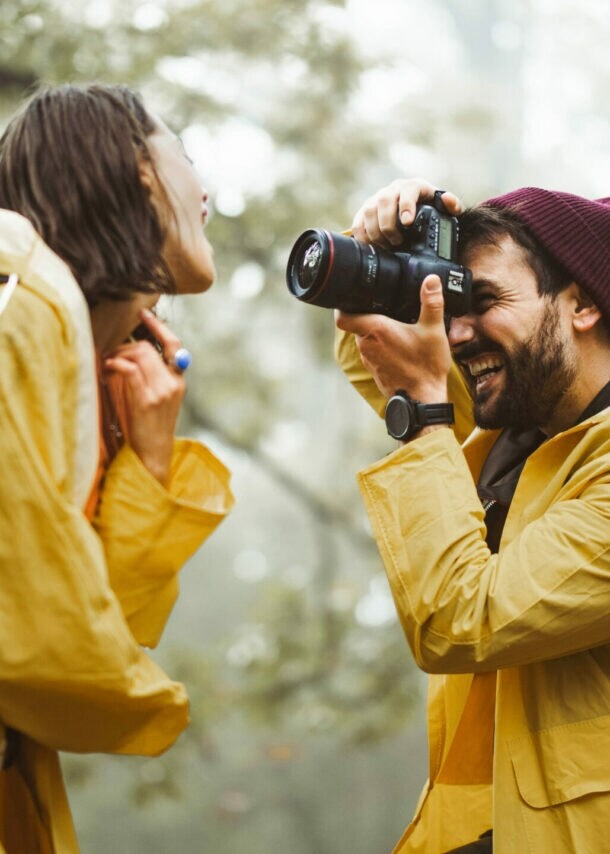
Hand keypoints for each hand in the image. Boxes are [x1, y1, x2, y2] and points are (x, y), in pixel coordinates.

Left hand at [103, 310, 186, 484]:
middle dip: (126, 346)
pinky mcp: (147, 400)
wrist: (153, 454)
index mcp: (178, 381)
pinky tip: (108, 368)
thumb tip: (133, 349)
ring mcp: (161, 391)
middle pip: (148, 348)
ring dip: (118, 355)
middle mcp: (173, 383)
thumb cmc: (150, 426)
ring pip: (139, 355)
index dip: (158, 326)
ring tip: (108, 363)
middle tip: (111, 353)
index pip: (174, 345)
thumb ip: (154, 376)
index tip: (142, 313)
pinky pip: (130, 370)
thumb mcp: (159, 398)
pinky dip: (116, 364)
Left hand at [335, 275, 451, 402]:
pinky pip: (371, 352)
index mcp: (375, 330)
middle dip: (366, 315)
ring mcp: (369, 359)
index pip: (343, 316)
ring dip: (374, 331)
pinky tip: (396, 343)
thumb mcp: (433, 330)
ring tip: (392, 324)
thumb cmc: (425, 367)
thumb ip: (431, 302)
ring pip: (364, 339)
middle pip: (356, 324)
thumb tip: (431, 280)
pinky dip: (379, 345)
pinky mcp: (375, 370)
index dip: (341, 305)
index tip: (349, 297)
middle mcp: (366, 345)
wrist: (423, 399)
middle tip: (382, 306)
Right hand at [351, 178, 462, 247]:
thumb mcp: (443, 210)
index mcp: (412, 187)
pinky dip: (362, 235)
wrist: (410, 211)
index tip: (407, 223)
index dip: (406, 206)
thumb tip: (448, 201)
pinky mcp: (364, 211)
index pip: (407, 191)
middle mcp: (392, 190)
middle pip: (384, 201)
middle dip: (388, 223)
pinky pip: (358, 221)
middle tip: (397, 241)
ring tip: (386, 246)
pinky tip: (371, 245)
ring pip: (369, 211)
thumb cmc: (428, 212)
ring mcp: (376, 199)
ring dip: (375, 231)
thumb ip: (452, 206)